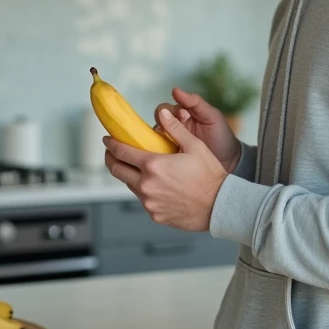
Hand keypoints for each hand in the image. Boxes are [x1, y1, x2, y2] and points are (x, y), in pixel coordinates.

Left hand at [104, 110, 227, 231]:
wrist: (220, 206)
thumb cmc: (210, 176)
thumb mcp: (194, 146)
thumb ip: (175, 129)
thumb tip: (162, 113)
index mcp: (154, 165)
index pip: (122, 152)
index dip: (111, 144)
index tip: (108, 139)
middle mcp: (147, 185)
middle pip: (117, 170)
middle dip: (110, 159)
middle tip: (111, 152)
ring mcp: (149, 202)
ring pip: (130, 185)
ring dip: (128, 175)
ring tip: (134, 167)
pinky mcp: (155, 214)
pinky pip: (143, 200)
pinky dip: (144, 191)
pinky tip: (153, 185)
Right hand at [154, 87, 241, 172]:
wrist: (229, 161)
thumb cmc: (221, 136)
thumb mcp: (212, 116)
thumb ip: (196, 102)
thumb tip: (174, 89)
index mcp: (182, 115)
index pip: (165, 109)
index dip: (171, 111)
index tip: (184, 116)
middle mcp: (174, 127)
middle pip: (157, 122)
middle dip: (164, 123)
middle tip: (177, 129)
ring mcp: (172, 143)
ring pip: (156, 137)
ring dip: (160, 138)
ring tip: (173, 143)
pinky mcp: (171, 158)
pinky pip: (159, 152)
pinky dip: (160, 151)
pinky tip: (169, 154)